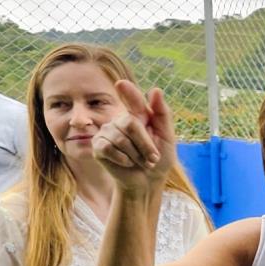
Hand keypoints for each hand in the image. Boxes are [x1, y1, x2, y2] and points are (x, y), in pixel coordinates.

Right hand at [92, 80, 176, 200]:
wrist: (148, 182)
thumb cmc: (159, 159)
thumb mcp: (166, 137)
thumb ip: (162, 114)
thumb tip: (155, 90)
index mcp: (137, 115)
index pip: (133, 99)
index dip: (128, 92)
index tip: (122, 84)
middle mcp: (119, 120)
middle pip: (130, 123)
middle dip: (145, 144)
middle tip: (153, 158)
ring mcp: (106, 132)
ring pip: (120, 138)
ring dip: (136, 155)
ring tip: (141, 162)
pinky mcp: (98, 146)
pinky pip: (108, 148)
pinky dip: (122, 159)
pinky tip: (127, 163)